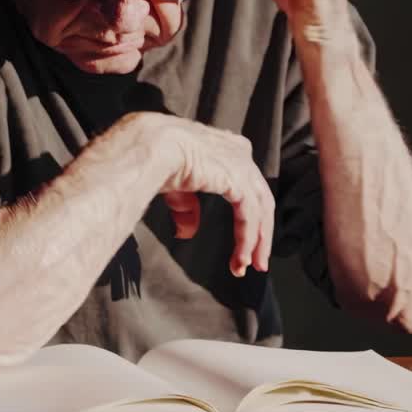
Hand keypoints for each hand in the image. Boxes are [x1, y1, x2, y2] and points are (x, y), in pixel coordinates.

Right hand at [133, 115, 273, 276]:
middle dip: (259, 232)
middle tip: (256, 260)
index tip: (242, 237)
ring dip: (256, 241)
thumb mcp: (175, 184)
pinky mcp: (239, 180)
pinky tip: (240, 258)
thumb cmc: (154, 155)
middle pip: (259, 198)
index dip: (247, 213)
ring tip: (246, 266)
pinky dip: (247, 240)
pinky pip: (249, 216)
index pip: (246, 183)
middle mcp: (238, 151)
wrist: (151, 146)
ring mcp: (241, 164)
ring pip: (260, 209)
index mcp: (225, 145)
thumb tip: (188, 230)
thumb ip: (187, 205)